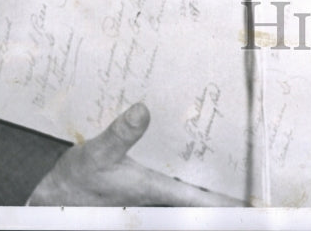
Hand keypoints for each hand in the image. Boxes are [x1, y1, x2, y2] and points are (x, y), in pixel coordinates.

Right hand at [26, 102, 242, 205]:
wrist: (52, 199)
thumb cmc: (74, 184)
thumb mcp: (95, 155)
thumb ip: (119, 135)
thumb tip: (142, 111)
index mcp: (155, 191)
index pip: (202, 198)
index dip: (230, 197)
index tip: (258, 193)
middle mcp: (160, 194)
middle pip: (202, 188)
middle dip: (225, 174)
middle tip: (254, 152)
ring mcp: (153, 191)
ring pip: (189, 179)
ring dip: (206, 166)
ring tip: (232, 142)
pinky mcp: (144, 182)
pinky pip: (174, 172)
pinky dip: (185, 159)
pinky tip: (190, 139)